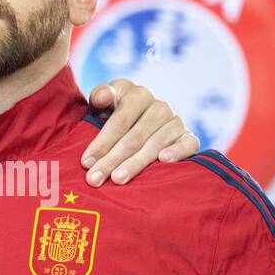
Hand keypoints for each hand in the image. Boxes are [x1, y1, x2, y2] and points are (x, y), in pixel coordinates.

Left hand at [81, 80, 199, 185]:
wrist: (143, 124)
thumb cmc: (115, 116)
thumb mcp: (104, 104)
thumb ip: (100, 97)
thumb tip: (103, 97)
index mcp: (137, 94)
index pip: (119, 120)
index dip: (102, 142)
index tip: (86, 162)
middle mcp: (159, 106)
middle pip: (134, 137)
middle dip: (112, 159)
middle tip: (95, 179)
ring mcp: (175, 122)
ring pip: (155, 144)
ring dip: (135, 163)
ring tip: (118, 179)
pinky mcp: (188, 136)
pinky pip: (188, 144)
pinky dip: (177, 151)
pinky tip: (163, 161)